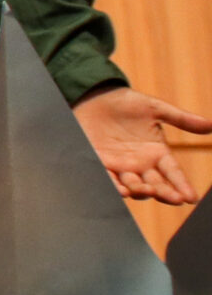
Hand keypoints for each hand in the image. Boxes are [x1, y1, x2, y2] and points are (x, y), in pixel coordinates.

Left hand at [72, 85, 210, 204]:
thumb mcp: (155, 109)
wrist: (95, 96)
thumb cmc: (127, 102)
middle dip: (165, 193)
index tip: (191, 197)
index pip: (174, 173)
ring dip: (141, 190)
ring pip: (134, 185)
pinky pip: (108, 178)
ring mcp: (120, 166)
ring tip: (147, 191)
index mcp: (158, 153)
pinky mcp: (100, 162)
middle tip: (174, 198)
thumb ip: (180, 119)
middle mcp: (141, 164)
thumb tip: (210, 125)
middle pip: (156, 184)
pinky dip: (114, 185)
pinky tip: (121, 190)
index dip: (182, 185)